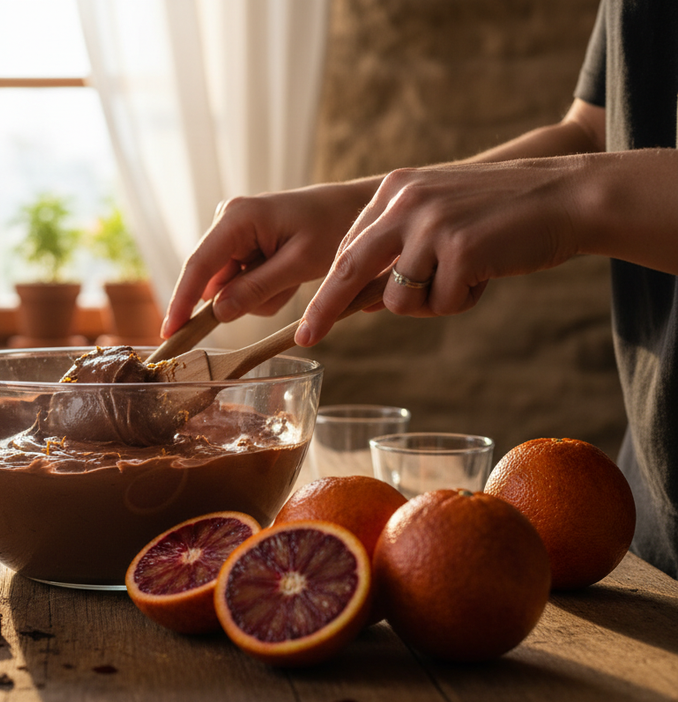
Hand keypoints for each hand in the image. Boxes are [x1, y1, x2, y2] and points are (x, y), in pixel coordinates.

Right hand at [160, 182, 371, 337]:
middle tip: (287, 285)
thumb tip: (217, 313)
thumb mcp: (299, 263)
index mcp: (237, 217)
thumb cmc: (334, 227)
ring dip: (260, 294)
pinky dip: (264, 288)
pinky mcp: (242, 243)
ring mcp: (233, 231)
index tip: (170, 332)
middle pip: (214, 280)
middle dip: (246, 296)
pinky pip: (240, 281)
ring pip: (229, 286)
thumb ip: (256, 288)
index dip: (182, 301)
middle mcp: (228, 220)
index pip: (199, 265)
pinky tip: (287, 274)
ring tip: (292, 277)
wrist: (355, 208)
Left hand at [296, 158, 585, 345]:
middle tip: (305, 339)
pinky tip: (486, 275)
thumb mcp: (441, 220)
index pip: (347, 249)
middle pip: (348, 269)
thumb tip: (360, 301)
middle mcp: (405, 202)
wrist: (568, 196)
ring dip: (429, 304)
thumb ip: (399, 251)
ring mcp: (431, 225)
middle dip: (325, 310)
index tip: (309, 321)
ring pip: (399, 299)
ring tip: (464, 278)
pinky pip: (441, 304)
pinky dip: (462, 302)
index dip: (329, 289)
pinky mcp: (460, 250)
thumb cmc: (503, 216)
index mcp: (395, 190)